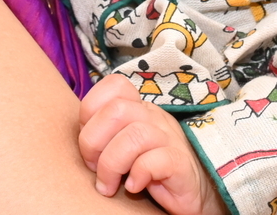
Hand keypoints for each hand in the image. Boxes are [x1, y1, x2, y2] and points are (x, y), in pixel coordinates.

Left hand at [77, 76, 221, 214]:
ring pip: (134, 135)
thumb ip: (107, 134)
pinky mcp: (180, 163)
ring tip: (110, 185)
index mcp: (139, 108)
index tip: (90, 143)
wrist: (195, 190)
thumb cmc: (153, 168)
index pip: (114, 85)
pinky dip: (138, 174)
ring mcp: (170, 138)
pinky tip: (134, 186)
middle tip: (95, 169)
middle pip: (116, 110)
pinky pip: (155, 160)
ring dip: (112, 165)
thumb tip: (80, 137)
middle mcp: (154, 117)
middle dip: (94, 143)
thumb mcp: (125, 145)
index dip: (91, 111)